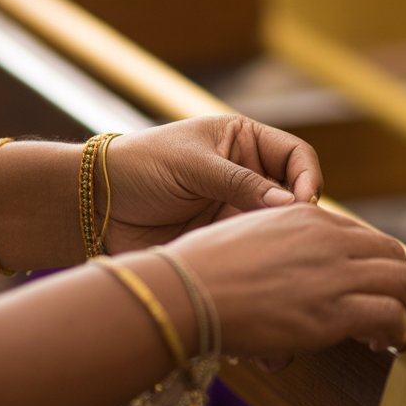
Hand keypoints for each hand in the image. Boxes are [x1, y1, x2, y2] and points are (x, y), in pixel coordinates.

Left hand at [102, 116, 320, 253]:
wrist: (97, 205)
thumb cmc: (140, 167)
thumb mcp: (193, 166)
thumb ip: (240, 183)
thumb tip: (292, 204)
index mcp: (243, 141)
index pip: (296, 155)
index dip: (307, 176)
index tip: (301, 202)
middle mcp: (246, 174)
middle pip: (294, 192)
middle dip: (300, 213)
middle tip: (298, 235)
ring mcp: (236, 208)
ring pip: (278, 224)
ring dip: (283, 237)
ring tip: (281, 253)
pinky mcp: (223, 237)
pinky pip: (255, 246)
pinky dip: (264, 255)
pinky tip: (262, 265)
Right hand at [167, 205, 405, 360]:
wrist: (186, 292)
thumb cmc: (200, 271)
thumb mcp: (246, 239)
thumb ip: (276, 252)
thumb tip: (282, 284)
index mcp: (308, 217)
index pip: (364, 237)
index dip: (375, 267)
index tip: (369, 291)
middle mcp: (329, 238)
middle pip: (393, 256)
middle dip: (401, 287)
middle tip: (394, 314)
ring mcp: (335, 272)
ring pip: (403, 284)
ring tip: (394, 334)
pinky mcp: (335, 310)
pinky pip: (391, 316)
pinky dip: (396, 332)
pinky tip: (383, 346)